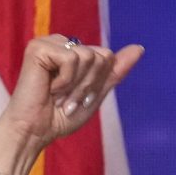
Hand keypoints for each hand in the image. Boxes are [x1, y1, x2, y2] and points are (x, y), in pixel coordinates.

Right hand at [0, 37, 143, 174]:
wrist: (36, 131)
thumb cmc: (61, 116)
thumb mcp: (96, 94)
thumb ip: (115, 72)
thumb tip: (139, 48)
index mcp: (75, 52)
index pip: (107, 57)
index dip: (98, 83)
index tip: (79, 98)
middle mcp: (62, 43)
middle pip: (101, 56)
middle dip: (89, 84)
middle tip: (67, 98)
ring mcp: (49, 43)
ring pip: (88, 57)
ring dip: (77, 86)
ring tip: (58, 95)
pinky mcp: (38, 47)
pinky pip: (71, 59)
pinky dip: (64, 81)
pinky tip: (48, 88)